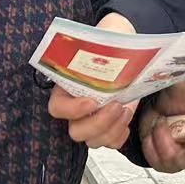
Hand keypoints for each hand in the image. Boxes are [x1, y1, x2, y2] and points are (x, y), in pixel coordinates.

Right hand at [50, 12, 140, 148]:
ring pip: (93, 141)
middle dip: (98, 123)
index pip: (57, 109)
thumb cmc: (111, 45)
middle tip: (116, 105)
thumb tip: (106, 41)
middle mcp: (75, 108)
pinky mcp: (108, 126)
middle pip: (76, 131)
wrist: (126, 51)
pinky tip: (126, 118)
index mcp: (66, 87)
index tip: (92, 100)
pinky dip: (119, 135)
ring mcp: (91, 119)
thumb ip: (97, 47)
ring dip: (111, 130)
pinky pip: (109, 142)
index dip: (72, 110)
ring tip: (125, 110)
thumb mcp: (102, 43)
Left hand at [138, 77, 184, 173]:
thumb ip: (183, 82)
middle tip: (162, 120)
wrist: (161, 104)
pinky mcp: (168, 162)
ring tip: (157, 121)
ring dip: (158, 141)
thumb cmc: (176, 97)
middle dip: (173, 144)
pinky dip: (149, 147)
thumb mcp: (180, 86)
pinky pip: (157, 163)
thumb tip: (179, 70)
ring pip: (172, 163)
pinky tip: (151, 131)